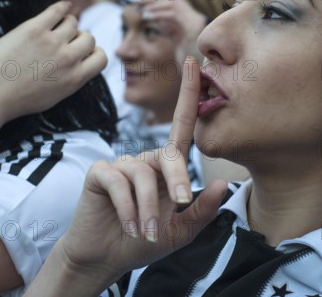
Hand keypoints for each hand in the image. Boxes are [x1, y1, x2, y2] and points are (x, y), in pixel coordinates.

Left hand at [0, 1, 106, 122]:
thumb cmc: (16, 101)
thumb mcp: (54, 97)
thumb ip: (70, 80)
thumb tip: (80, 65)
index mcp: (75, 79)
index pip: (101, 58)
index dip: (93, 53)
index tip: (82, 53)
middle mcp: (68, 59)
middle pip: (89, 38)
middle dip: (79, 38)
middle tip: (65, 40)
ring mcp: (52, 42)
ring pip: (73, 22)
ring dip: (68, 24)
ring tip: (56, 27)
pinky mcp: (34, 29)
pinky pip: (57, 10)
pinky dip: (63, 6)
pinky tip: (64, 6)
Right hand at [55, 57, 226, 288]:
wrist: (108, 257)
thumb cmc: (144, 240)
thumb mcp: (181, 231)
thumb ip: (202, 211)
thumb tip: (222, 183)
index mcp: (167, 168)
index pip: (182, 128)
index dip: (189, 95)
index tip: (194, 64)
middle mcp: (146, 160)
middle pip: (169, 156)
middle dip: (177, 183)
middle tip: (176, 211)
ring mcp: (122, 164)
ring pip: (144, 175)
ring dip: (148, 208)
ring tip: (143, 232)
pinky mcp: (99, 172)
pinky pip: (120, 182)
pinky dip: (128, 208)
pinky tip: (128, 226)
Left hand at [140, 0, 207, 61]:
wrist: (195, 74)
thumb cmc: (183, 58)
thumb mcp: (172, 37)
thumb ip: (164, 24)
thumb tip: (147, 13)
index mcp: (191, 17)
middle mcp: (195, 17)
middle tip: (136, 0)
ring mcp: (195, 22)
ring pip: (173, 3)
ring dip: (154, 5)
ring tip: (142, 11)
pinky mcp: (192, 29)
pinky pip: (173, 15)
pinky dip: (159, 14)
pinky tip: (148, 17)